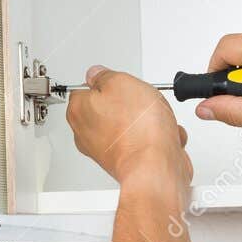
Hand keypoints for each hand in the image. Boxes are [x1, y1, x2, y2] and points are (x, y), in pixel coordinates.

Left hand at [66, 66, 192, 187]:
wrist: (156, 167)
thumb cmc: (138, 130)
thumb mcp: (121, 82)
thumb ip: (105, 75)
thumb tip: (98, 74)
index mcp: (79, 111)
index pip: (85, 88)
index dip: (106, 82)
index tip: (119, 83)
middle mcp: (88, 133)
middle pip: (110, 106)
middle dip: (130, 103)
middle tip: (140, 102)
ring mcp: (107, 149)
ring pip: (131, 124)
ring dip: (148, 120)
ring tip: (156, 121)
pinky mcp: (128, 161)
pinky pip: (145, 140)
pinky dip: (157, 137)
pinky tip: (162, 136)